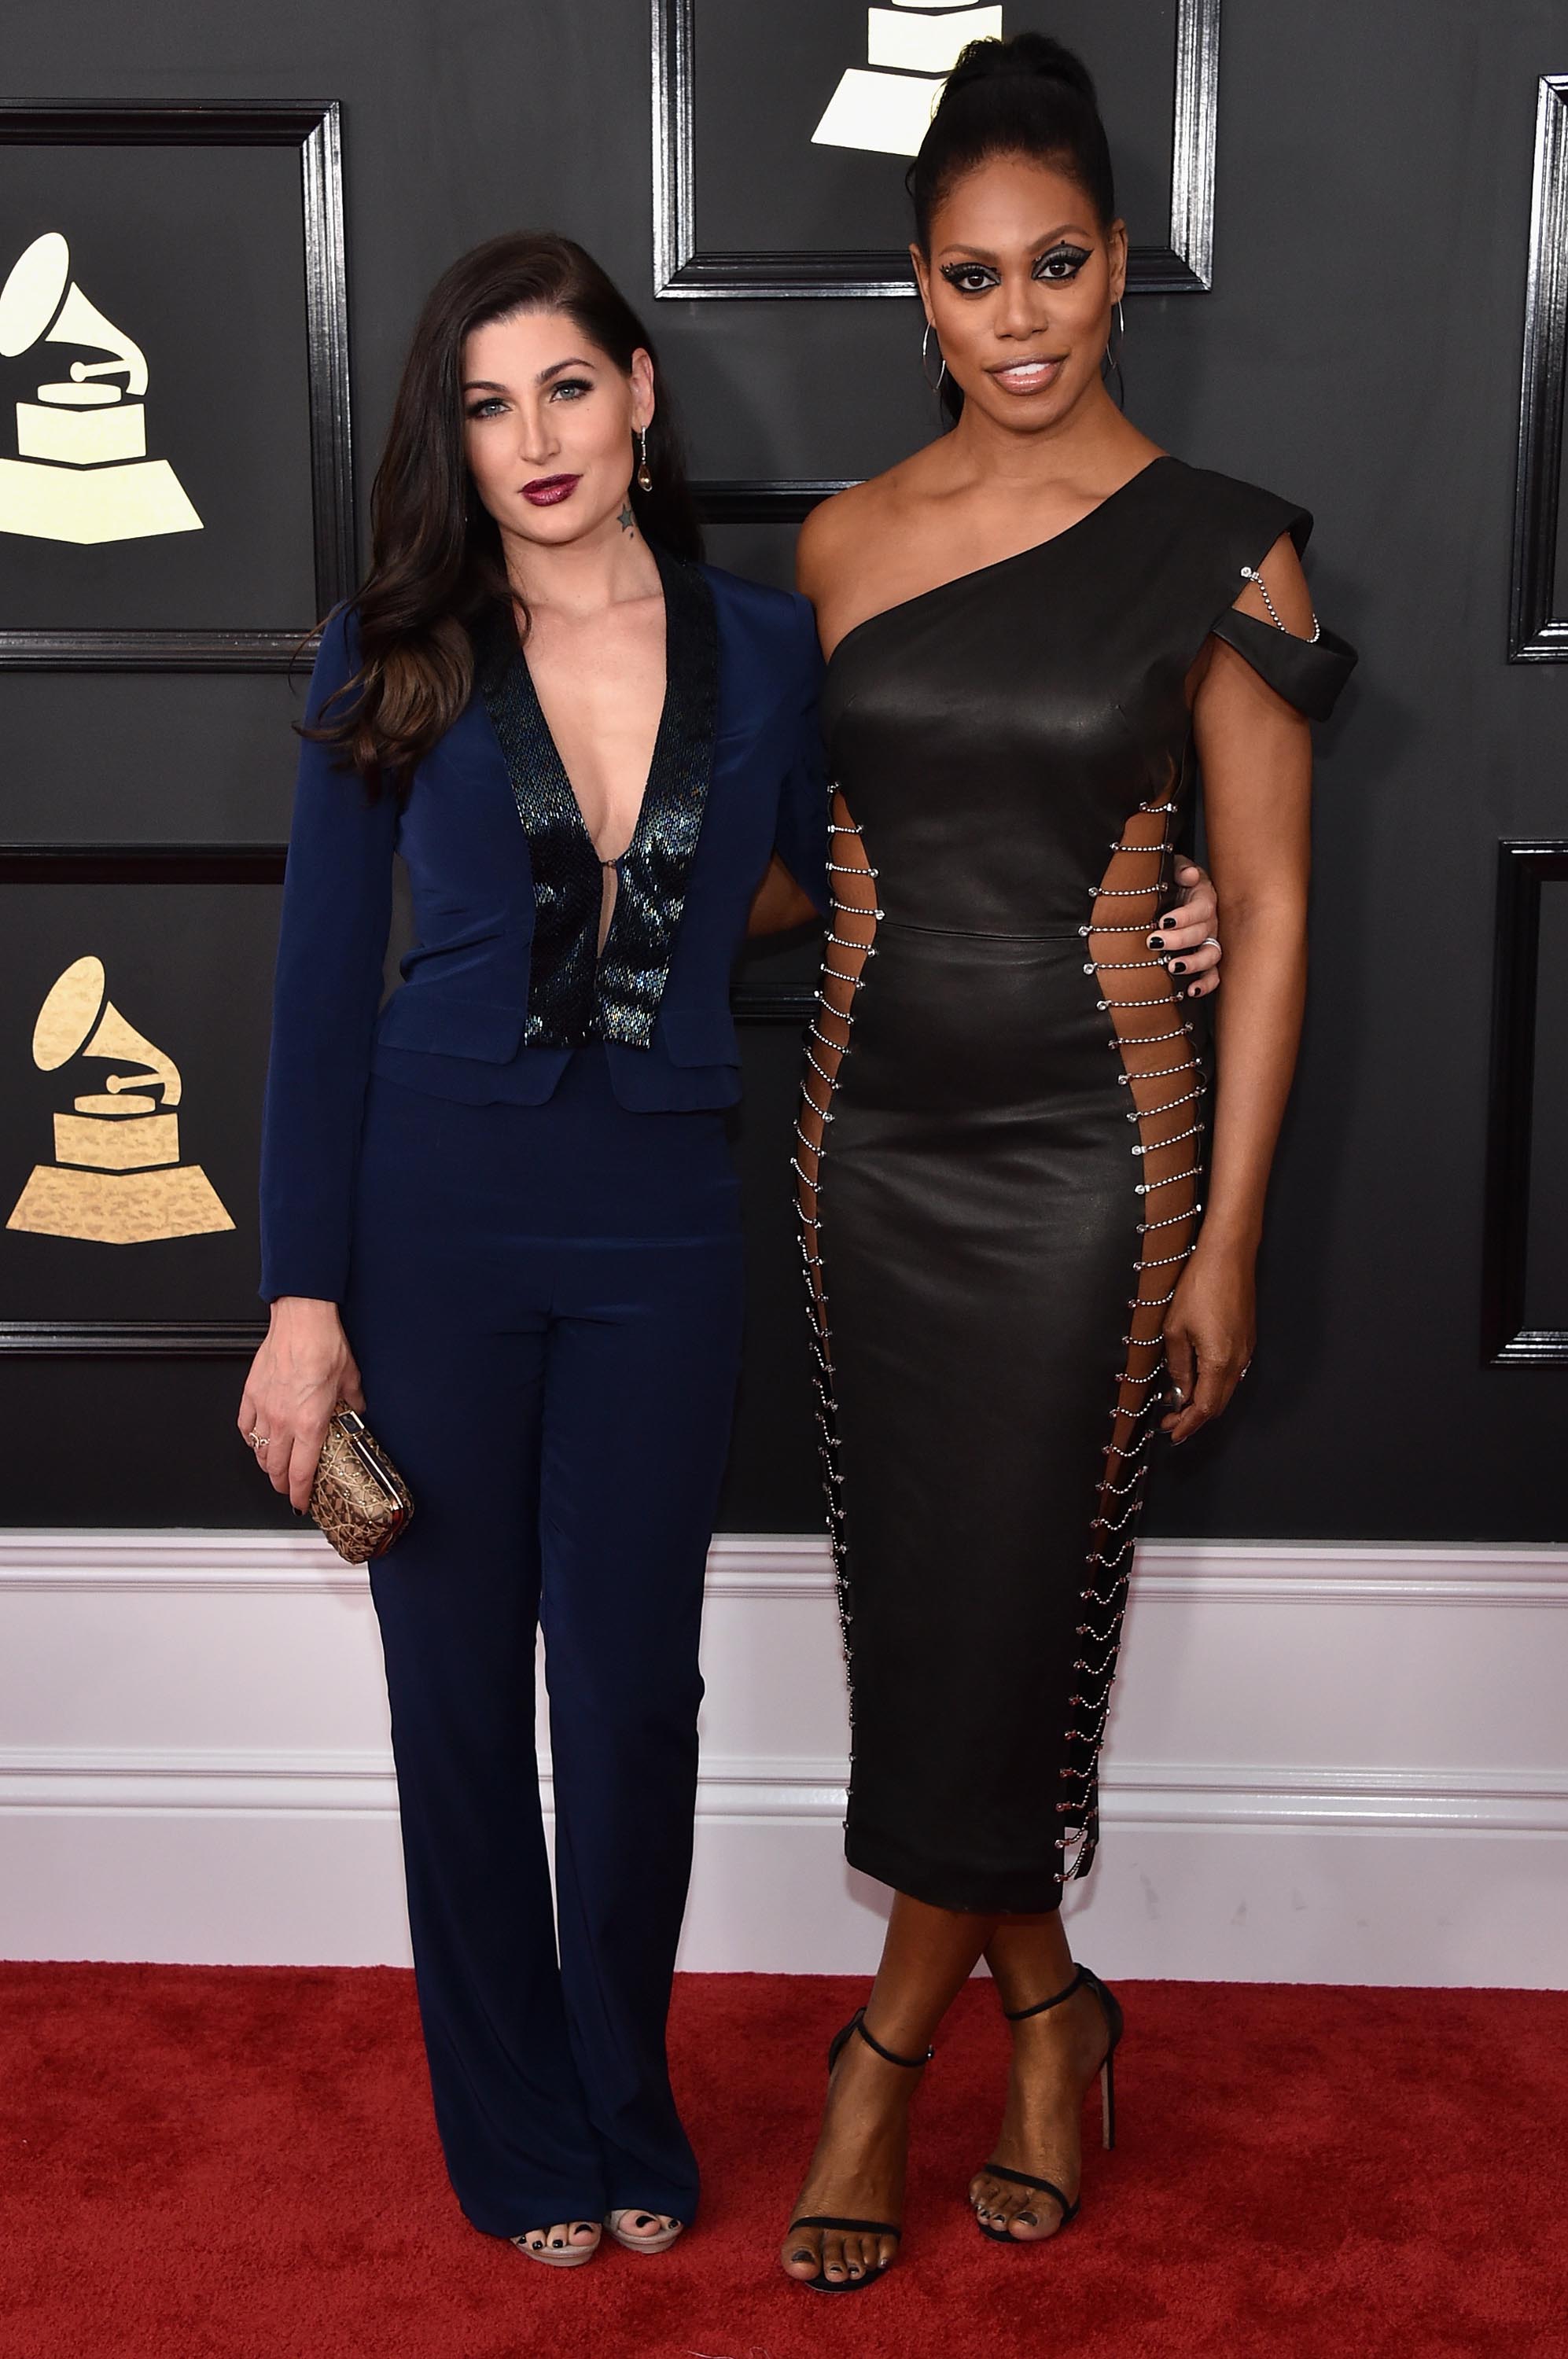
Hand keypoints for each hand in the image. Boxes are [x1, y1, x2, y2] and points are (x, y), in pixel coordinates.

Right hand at [237, 1299, 364, 1511]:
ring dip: (265, 1464)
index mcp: (310, 1424)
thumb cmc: (324, 1345)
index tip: (302, 1503)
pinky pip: (244, 1426)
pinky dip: (249, 1438)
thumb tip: (356, 1411)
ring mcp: (264, 1409)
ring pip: (258, 1450)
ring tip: (273, 1467)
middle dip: (281, 1484)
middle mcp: (283, 1421)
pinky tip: (255, 1439)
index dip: (300, 1493)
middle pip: (275, 1467)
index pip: (301, 1472)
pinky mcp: (251, 1394)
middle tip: (288, 1488)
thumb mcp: (351, 1380)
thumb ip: (353, 1402)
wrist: (301, 1321)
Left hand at [1148, 856, 1220, 1000]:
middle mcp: (1211, 921)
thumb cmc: (1173, 881)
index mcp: (1204, 898)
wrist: (1174, 893)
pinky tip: (1192, 990)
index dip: (1183, 917)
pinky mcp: (1207, 958)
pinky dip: (1206, 984)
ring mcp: (1211, 941)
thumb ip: (1181, 869)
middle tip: (1154, 942)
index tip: (1163, 922)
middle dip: (1178, 940)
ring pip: (1211, 955)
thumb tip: (1189, 875)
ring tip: (1173, 966)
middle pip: (1202, 933)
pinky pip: (1214, 974)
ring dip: (1193, 963)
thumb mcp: (1174, 867)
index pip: (1200, 909)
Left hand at [1161, 1244, 1253, 1442]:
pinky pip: (1232, 1374)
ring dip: (1204, 1402)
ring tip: (1179, 1404)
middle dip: (1195, 1418)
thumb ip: (1179, 1366)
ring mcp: (1246, 1350)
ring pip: (1226, 1390)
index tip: (1172, 1433)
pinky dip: (1214, 1385)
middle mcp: (1239, 1361)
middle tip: (1171, 1422)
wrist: (1228, 1256)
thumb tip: (1179, 1393)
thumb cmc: (1199, 1286)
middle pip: (1218, 1403)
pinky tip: (1196, 1381)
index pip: (1205, 1407)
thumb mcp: (1175, 1329)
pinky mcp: (1247, 1340)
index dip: (1188, 1424)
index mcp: (1219, 1361)